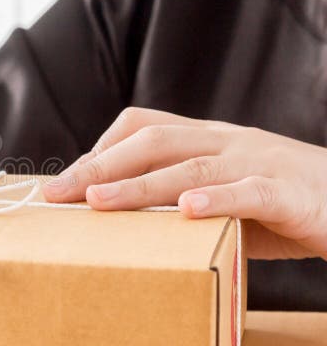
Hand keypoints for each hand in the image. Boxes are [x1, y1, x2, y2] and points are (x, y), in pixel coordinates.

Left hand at [43, 107, 326, 259]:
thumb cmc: (280, 204)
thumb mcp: (222, 193)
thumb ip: (180, 196)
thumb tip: (121, 219)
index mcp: (208, 138)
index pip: (144, 126)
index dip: (100, 150)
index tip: (65, 181)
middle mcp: (227, 141)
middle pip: (154, 141)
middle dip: (101, 167)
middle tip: (58, 194)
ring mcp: (258, 161)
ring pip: (190, 167)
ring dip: (138, 185)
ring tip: (98, 201)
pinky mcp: (287, 192)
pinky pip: (248, 191)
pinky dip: (216, 199)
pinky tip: (186, 211)